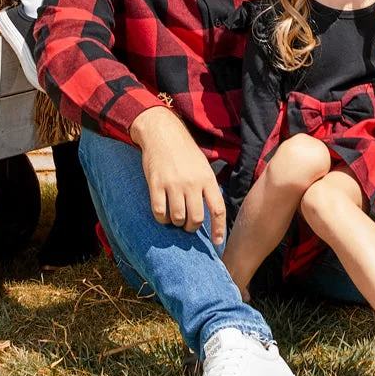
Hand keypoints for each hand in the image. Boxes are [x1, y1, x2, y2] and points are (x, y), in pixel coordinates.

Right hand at [130, 106, 226, 245]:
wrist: (162, 132)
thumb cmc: (185, 151)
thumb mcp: (203, 166)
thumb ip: (207, 187)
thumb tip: (211, 213)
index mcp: (207, 178)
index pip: (218, 209)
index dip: (218, 229)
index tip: (215, 243)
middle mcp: (192, 183)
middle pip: (195, 218)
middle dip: (191, 227)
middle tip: (187, 225)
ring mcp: (173, 184)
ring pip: (177, 218)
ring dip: (176, 223)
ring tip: (174, 217)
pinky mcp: (156, 184)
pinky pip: (159, 212)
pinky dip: (161, 218)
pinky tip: (162, 214)